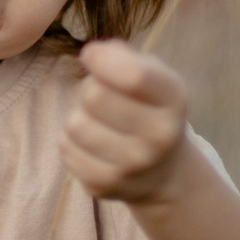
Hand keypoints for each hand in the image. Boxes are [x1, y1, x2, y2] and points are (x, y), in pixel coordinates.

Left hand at [60, 40, 189, 202]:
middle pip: (95, 97)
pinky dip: (71, 141)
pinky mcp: (105, 186)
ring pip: (76, 125)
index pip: (135, 76)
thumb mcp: (153, 76)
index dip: (102, 60)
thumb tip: (93, 54)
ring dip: (78, 116)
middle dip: (89, 88)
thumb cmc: (150, 110)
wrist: (162, 173)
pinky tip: (90, 144)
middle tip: (99, 95)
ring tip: (96, 121)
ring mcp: (133, 166)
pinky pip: (66, 148)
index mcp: (174, 101)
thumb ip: (123, 56)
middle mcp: (159, 137)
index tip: (89, 55)